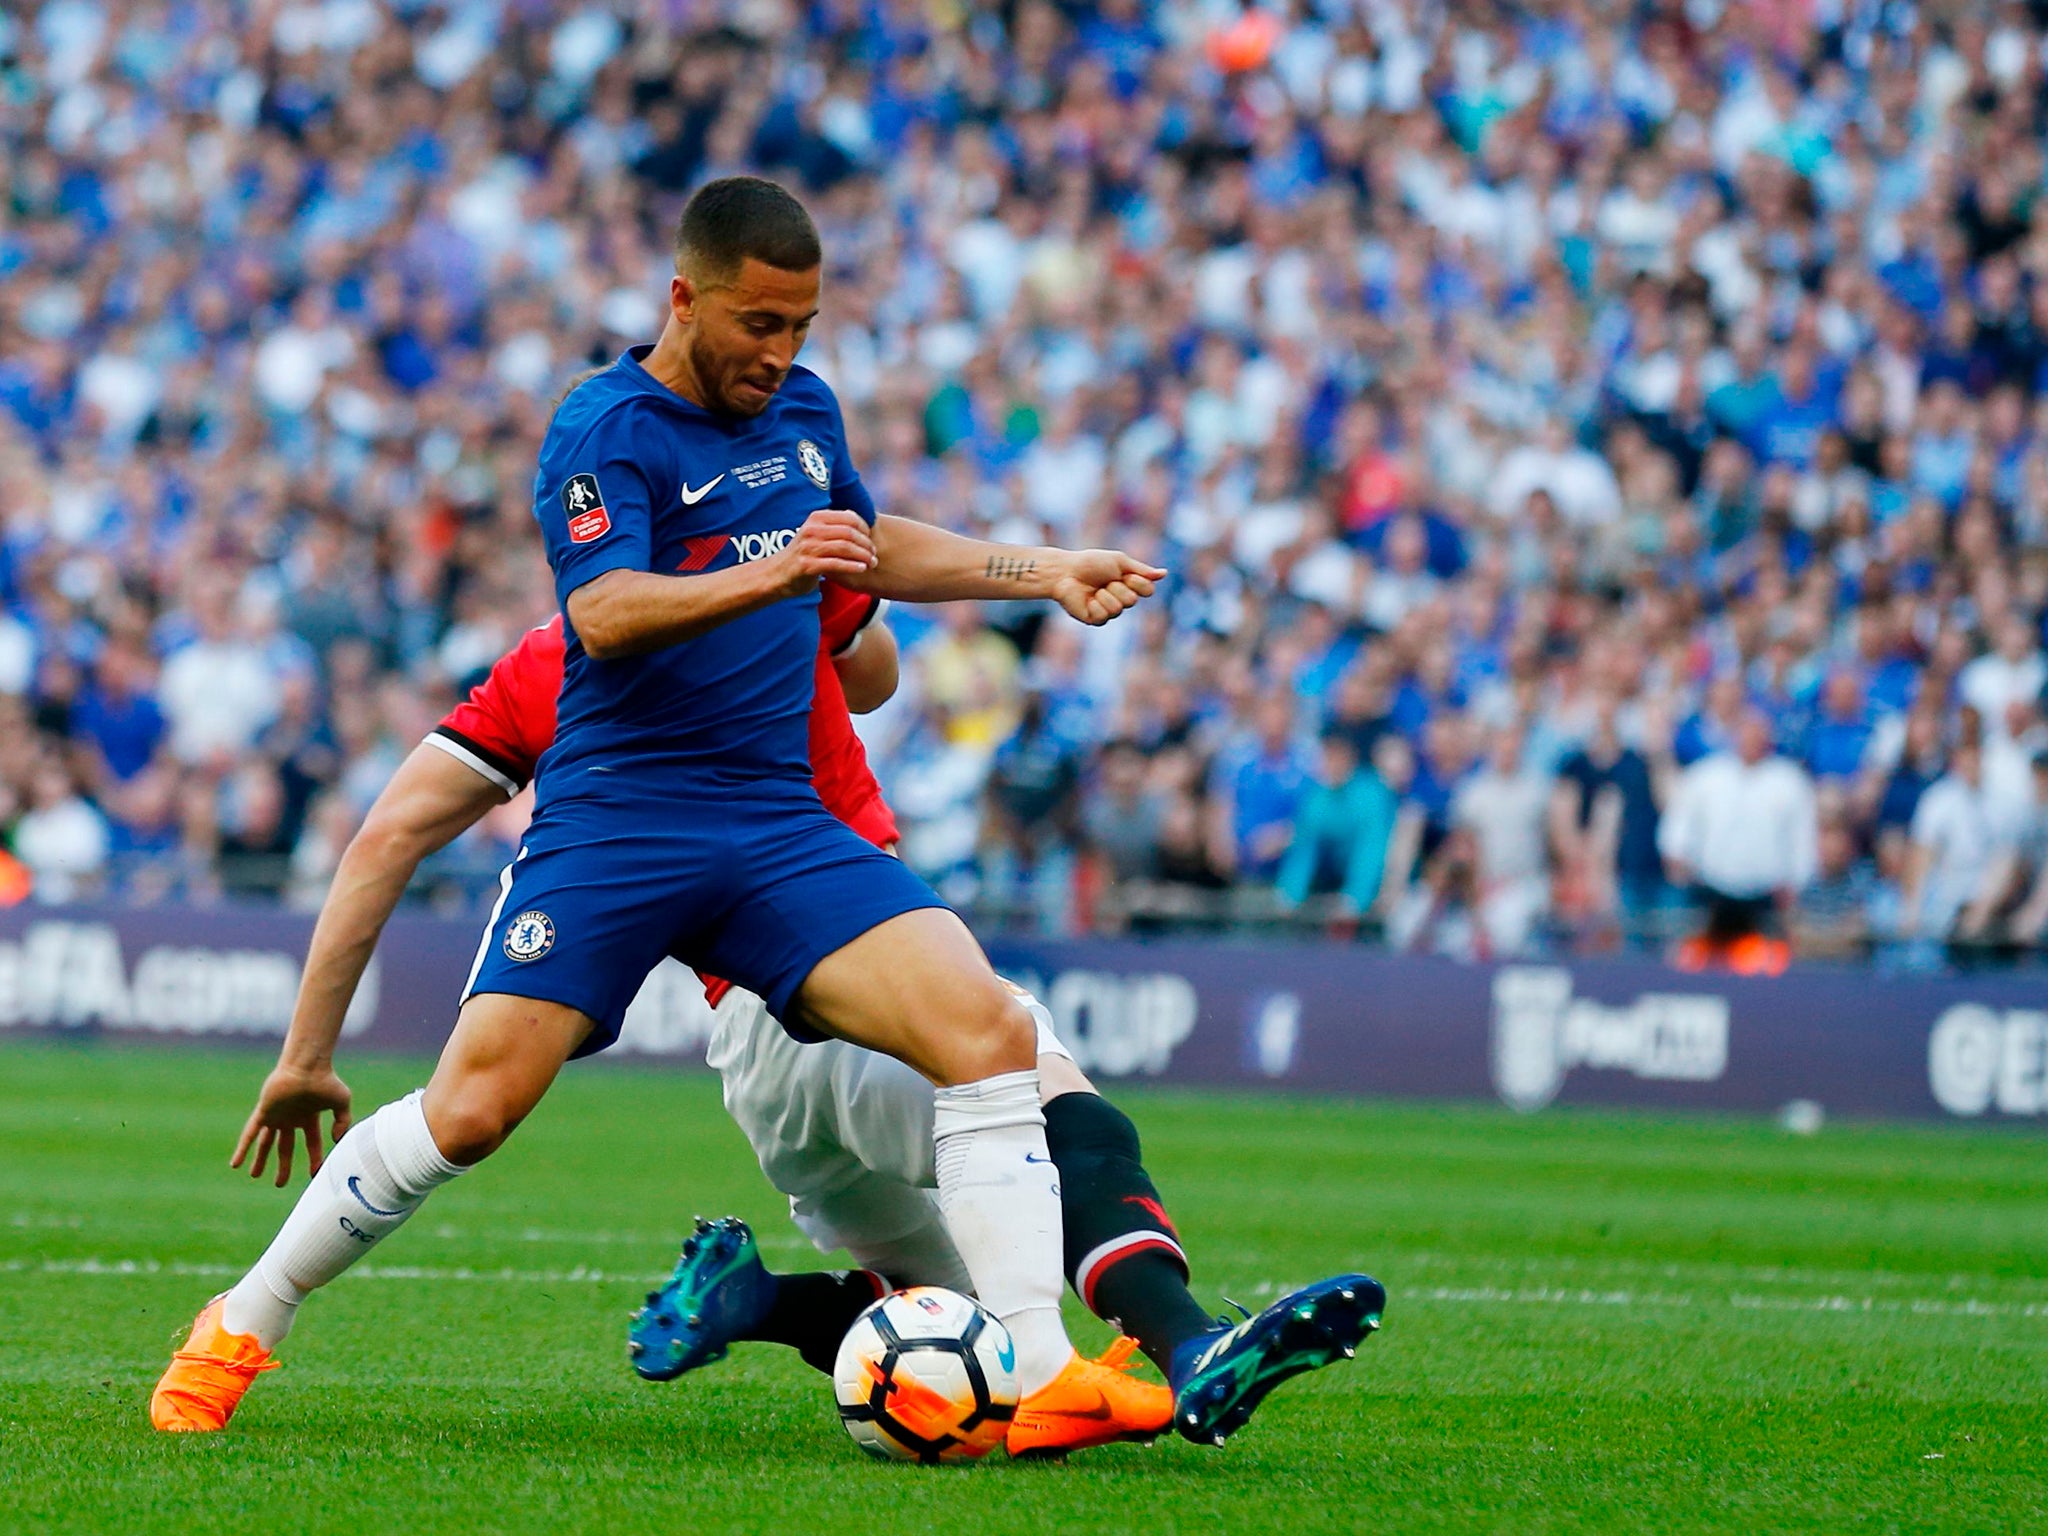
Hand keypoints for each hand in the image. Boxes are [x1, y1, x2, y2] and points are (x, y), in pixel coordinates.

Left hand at [231, 1062, 352, 1186]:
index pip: (311, 1143)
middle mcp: (290, 1118)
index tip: (314, 1173)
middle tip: (279, 1184)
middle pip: (284, 1147)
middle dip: (282, 1166)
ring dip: (260, 1159)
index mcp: (308, 1118)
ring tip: (254, 1175)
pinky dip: (243, 1149)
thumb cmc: (326, 1080)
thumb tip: (336, 1139)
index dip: (314, 1158)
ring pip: (265, 1142)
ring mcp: (276, 1115)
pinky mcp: (264, 1112)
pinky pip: (250, 1133)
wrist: (307, 1065)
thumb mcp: (342, 1103)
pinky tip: (236, 1163)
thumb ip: (342, 1121)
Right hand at [771, 509, 875, 597]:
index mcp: (816, 518)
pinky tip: (862, 569)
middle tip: (874, 554)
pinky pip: (836, 564)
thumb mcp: (815, 534)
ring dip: (863, 556)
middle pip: (849, 533)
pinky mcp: (808, 565)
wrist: (777, 574)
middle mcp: (812, 530)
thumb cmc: (802, 554)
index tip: (871, 540)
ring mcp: (809, 547)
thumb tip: (855, 518)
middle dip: (866, 544)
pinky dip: (852, 566)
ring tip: (872, 563)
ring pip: (845, 547)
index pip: (849, 518)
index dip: (865, 528)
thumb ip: (833, 527)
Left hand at [1048, 549, 1166, 625]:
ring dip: (1105, 595)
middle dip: (1117, 587)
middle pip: (1132, 600)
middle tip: (1104, 581)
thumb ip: (1141, 570)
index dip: (1138, 582)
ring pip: (1118, 609)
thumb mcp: (1119, 562)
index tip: (1125, 574)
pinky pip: (1103, 616)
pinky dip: (1095, 604)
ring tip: (1094, 590)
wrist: (1066, 571)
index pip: (1148, 591)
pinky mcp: (1095, 620)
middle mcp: (1121, 600)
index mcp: (1129, 586)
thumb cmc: (1091, 564)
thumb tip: (1164, 573)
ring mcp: (1108, 612)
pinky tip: (1088, 600)